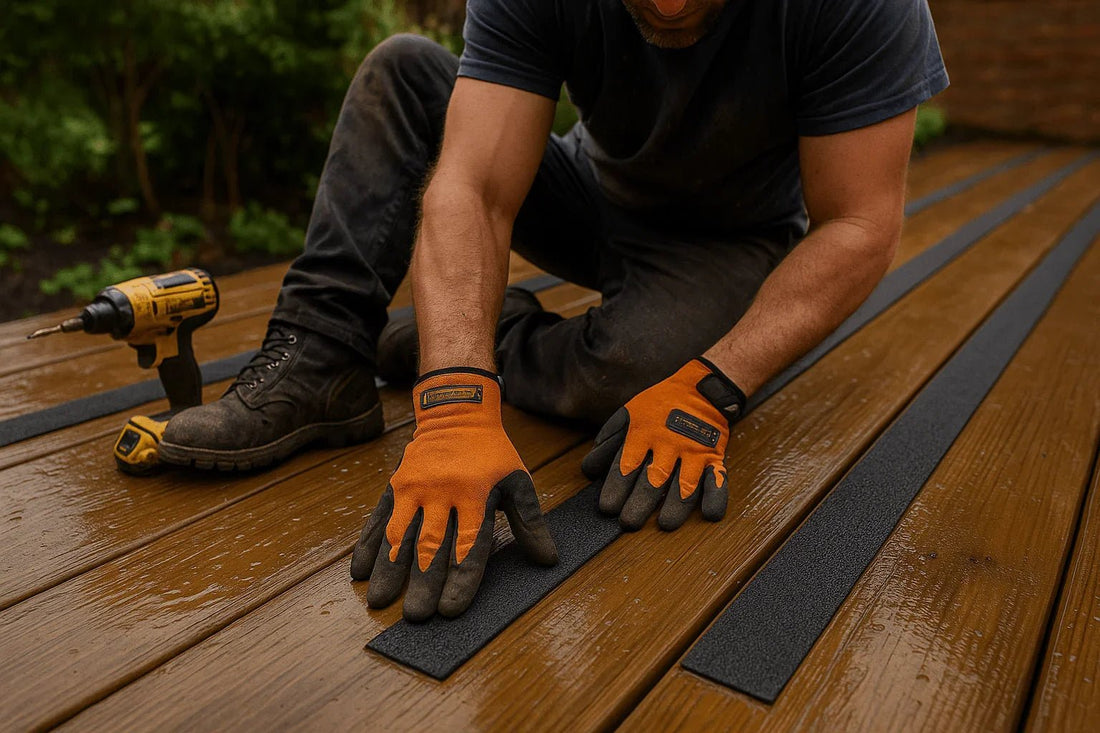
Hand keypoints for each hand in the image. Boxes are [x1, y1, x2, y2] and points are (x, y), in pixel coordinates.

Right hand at [350, 368, 556, 620]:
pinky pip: (377, 519)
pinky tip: (359, 572)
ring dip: (389, 570)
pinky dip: (367, 546)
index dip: (460, 580)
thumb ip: (529, 522)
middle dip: (422, 584)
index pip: (468, 546)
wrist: (456, 411)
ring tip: (379, 601)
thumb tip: (547, 560)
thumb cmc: (492, 453)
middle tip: (415, 617)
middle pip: (431, 546)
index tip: (450, 610)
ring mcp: (414, 489)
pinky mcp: (395, 486)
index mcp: (475, 495)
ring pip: (399, 535)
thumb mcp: (517, 480)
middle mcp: (441, 493)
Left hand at [581, 358, 745, 529]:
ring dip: (676, 505)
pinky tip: (709, 514)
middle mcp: (668, 443)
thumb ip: (609, 440)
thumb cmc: (660, 405)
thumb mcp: (629, 414)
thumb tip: (589, 470)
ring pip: (685, 483)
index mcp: (644, 432)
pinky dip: (716, 497)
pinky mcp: (715, 456)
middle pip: (653, 478)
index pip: (626, 465)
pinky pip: (717, 478)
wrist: (702, 388)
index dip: (616, 488)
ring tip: (665, 524)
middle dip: (640, 502)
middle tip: (628, 523)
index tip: (607, 508)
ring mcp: (694, 450)